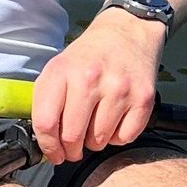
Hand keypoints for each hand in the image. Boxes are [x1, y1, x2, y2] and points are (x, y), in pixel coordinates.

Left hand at [29, 10, 163, 164]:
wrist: (127, 32)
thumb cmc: (89, 56)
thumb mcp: (58, 68)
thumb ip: (46, 101)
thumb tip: (44, 142)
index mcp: (62, 71)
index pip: (45, 122)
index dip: (48, 146)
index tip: (54, 154)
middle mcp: (89, 79)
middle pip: (72, 136)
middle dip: (71, 150)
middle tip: (73, 148)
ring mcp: (119, 89)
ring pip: (99, 141)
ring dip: (94, 142)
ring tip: (94, 126)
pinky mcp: (143, 98)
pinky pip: (125, 137)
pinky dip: (118, 137)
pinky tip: (114, 121)